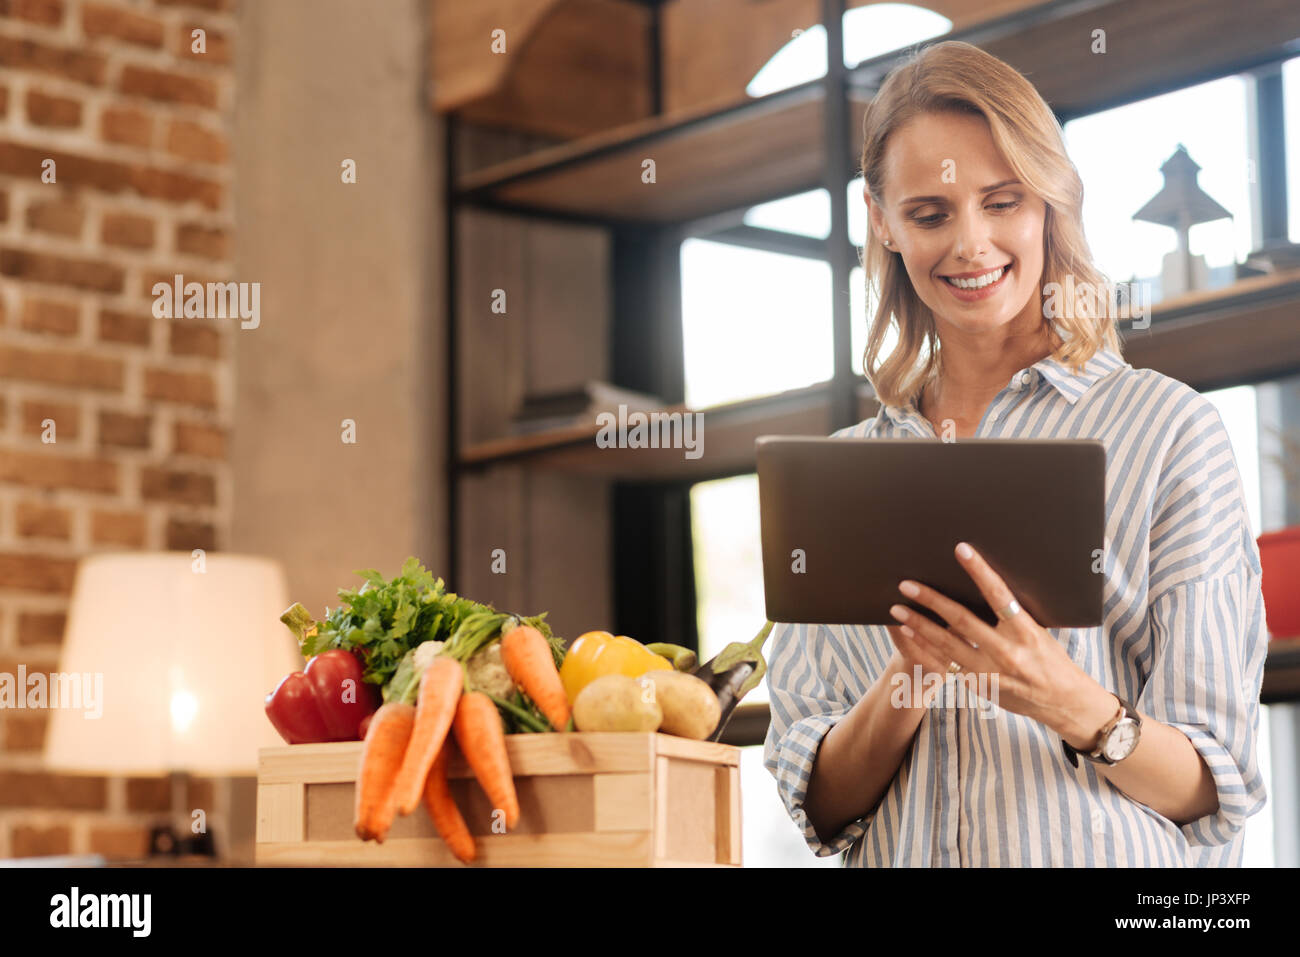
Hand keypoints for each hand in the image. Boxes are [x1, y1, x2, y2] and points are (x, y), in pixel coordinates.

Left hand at [884, 542, 1097, 733]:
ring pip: (946, 645)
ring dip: (919, 625)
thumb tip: (985, 585)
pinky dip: (924, 648)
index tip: (961, 550)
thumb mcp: (1039, 631)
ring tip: (898, 608)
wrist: (1063, 703)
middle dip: (932, 601)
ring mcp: (990, 672)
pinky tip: (910, 634)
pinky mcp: (979, 686)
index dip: (980, 571)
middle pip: (962, 621)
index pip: (999, 595)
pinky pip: (945, 665)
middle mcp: (1007, 652)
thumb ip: (1012, 614)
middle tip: (907, 585)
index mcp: (1026, 632)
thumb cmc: (1051, 659)